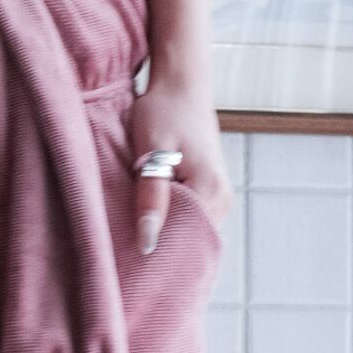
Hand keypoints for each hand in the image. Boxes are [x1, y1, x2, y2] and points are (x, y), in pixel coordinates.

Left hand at [130, 69, 230, 255]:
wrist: (180, 83)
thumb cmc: (163, 110)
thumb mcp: (151, 153)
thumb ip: (151, 198)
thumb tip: (148, 243)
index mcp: (211, 192)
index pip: (187, 243)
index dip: (160, 256)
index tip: (134, 268)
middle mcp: (222, 198)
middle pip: (190, 242)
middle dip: (162, 252)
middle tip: (131, 264)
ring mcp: (218, 196)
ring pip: (189, 232)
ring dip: (165, 238)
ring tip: (136, 247)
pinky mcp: (209, 191)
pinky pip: (189, 219)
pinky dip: (169, 224)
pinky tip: (149, 228)